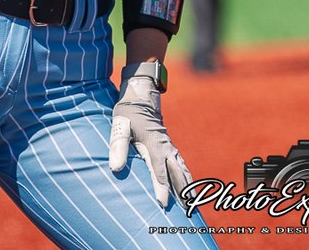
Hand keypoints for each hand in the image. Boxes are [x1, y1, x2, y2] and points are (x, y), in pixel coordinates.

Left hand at [109, 73, 190, 208]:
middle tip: (187, 209)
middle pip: (176, 173)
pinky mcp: (169, 146)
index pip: (158, 171)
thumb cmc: (128, 114)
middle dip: (181, 191)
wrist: (141, 97)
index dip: (161, 188)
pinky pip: (181, 163)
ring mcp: (169, 147)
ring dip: (187, 185)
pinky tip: (188, 184)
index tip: (163, 204)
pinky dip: (186, 175)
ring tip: (193, 201)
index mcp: (153, 146)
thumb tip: (115, 169)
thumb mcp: (119, 127)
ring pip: (182, 169)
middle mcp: (165, 148)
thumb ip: (118, 147)